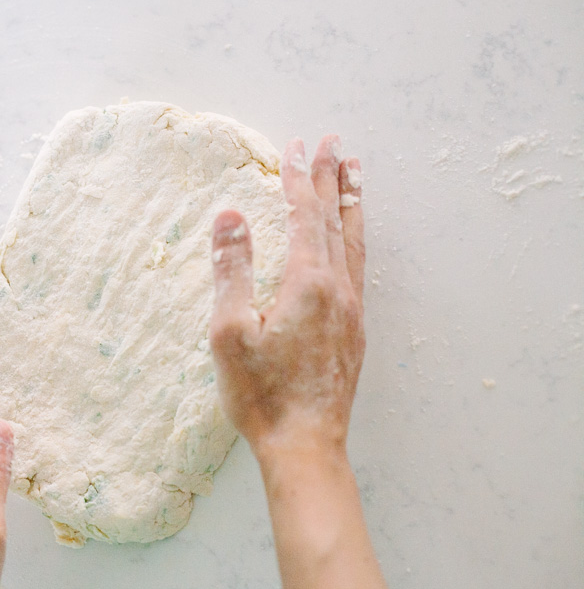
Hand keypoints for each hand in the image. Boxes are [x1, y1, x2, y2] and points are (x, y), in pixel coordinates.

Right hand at [209, 135, 364, 461]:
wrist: (304, 445)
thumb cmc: (261, 394)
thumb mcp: (230, 332)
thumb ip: (232, 270)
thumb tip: (229, 216)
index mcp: (307, 284)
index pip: (305, 216)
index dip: (299, 179)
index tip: (296, 147)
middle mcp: (338, 290)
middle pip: (338, 221)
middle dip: (333, 178)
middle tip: (336, 142)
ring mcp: (351, 311)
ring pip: (356, 242)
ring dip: (354, 203)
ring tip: (356, 173)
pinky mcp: (354, 332)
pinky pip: (359, 267)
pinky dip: (356, 238)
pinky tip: (353, 240)